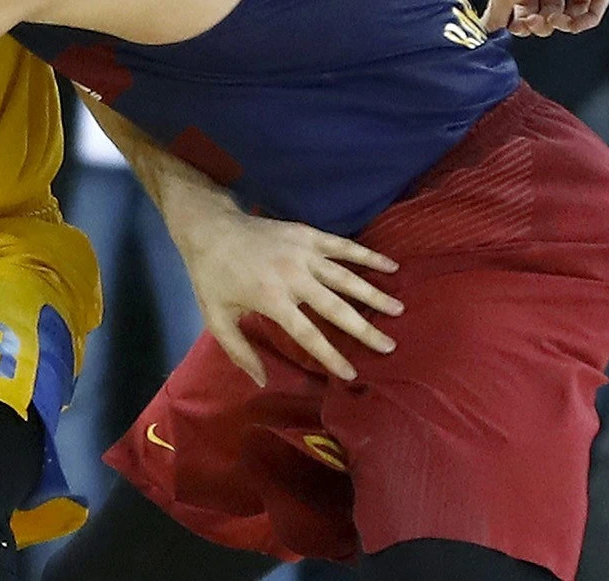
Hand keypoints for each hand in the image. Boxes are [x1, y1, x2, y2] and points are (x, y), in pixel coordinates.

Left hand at [178, 206, 402, 385]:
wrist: (209, 227)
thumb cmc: (211, 276)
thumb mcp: (215, 317)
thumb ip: (238, 350)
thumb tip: (262, 381)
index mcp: (271, 299)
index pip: (308, 334)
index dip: (330, 356)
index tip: (351, 374)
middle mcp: (292, 276)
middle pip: (336, 308)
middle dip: (364, 330)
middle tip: (389, 347)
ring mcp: (302, 253)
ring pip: (346, 277)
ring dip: (374, 294)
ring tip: (399, 310)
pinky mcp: (307, 234)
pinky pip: (343, 246)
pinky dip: (368, 256)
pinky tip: (391, 266)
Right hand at [485, 0, 608, 37]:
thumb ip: (496, 17)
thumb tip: (488, 35)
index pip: (530, 10)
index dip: (525, 24)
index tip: (518, 27)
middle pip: (551, 11)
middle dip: (543, 24)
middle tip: (535, 22)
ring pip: (575, 9)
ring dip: (566, 24)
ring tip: (555, 21)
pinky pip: (598, 0)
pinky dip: (589, 18)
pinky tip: (576, 25)